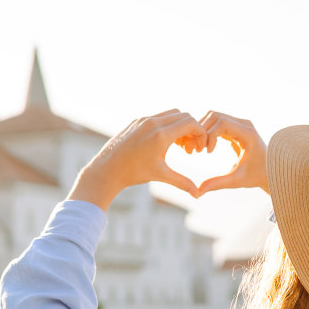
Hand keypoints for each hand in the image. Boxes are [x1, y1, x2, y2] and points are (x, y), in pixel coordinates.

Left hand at [68, 110, 208, 209]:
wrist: (108, 169)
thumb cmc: (134, 173)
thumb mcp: (160, 175)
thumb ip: (182, 182)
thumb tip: (197, 194)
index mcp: (161, 135)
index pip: (191, 123)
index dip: (200, 133)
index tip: (200, 147)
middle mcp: (153, 123)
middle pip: (183, 116)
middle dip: (191, 129)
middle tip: (190, 148)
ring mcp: (144, 120)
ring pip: (171, 114)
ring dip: (179, 126)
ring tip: (178, 146)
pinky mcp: (136, 121)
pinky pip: (158, 117)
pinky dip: (167, 125)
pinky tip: (164, 142)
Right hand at [194, 111, 267, 195]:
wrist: (269, 171)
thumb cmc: (256, 176)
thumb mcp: (237, 181)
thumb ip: (218, 184)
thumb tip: (198, 192)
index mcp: (248, 133)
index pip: (222, 122)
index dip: (210, 135)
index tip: (207, 152)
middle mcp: (244, 124)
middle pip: (215, 116)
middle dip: (203, 130)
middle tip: (198, 150)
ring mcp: (239, 124)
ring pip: (213, 117)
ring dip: (203, 130)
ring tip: (199, 149)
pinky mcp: (235, 127)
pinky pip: (216, 123)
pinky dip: (207, 131)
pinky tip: (204, 147)